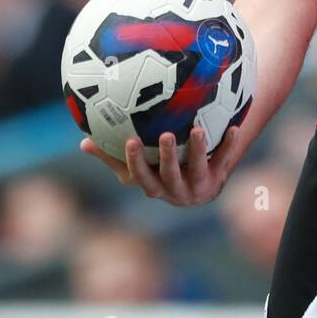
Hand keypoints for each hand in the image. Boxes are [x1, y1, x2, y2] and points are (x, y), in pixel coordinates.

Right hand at [80, 122, 242, 206]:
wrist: (200, 184)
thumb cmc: (161, 170)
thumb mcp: (138, 166)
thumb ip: (112, 155)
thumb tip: (83, 142)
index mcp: (153, 186)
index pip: (140, 177)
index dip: (134, 162)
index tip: (131, 140)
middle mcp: (175, 190)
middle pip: (169, 176)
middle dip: (167, 158)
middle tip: (166, 135)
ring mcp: (197, 186)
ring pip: (197, 169)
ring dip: (197, 150)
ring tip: (197, 130)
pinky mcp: (218, 176)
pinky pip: (223, 159)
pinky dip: (228, 145)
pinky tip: (233, 127)